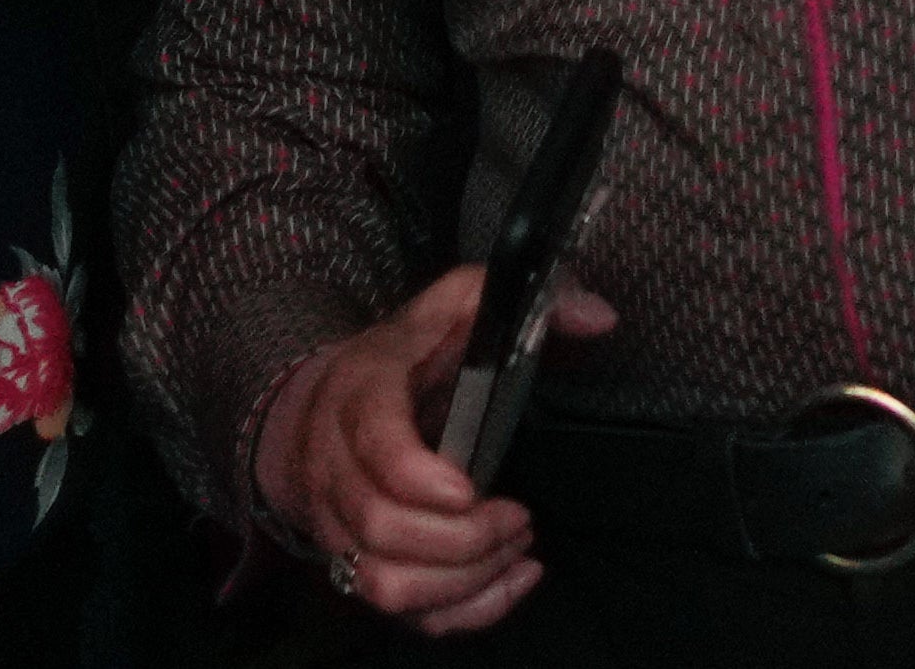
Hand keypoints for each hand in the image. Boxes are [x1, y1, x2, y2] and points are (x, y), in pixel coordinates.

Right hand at [251, 263, 614, 639]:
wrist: (318, 407)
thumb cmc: (402, 357)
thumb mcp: (456, 304)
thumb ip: (525, 299)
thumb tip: (596, 317)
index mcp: (361, 395)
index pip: (376, 448)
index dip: (421, 479)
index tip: (473, 489)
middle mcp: (337, 468)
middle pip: (382, 530)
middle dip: (462, 537)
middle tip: (519, 517)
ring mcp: (341, 526)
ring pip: (385, 585)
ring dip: (461, 580)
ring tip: (516, 546)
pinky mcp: (359, 565)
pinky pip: (403, 615)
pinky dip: (462, 612)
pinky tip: (511, 580)